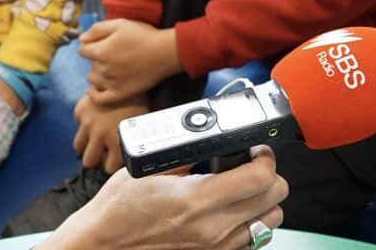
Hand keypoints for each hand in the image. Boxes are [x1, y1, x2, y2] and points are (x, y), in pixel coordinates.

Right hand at [38, 145, 287, 249]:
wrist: (100, 246)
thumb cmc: (117, 210)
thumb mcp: (149, 169)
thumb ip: (186, 153)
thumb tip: (212, 137)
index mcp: (196, 201)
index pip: (261, 178)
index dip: (265, 157)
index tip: (256, 149)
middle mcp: (213, 228)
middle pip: (274, 199)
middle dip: (269, 176)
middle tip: (251, 164)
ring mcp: (216, 248)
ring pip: (270, 221)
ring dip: (264, 201)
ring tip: (244, 187)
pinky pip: (252, 239)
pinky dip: (252, 222)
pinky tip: (233, 209)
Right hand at [73, 92, 148, 173]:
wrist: (128, 74)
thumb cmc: (141, 99)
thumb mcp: (144, 121)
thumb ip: (140, 137)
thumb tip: (151, 149)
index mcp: (118, 141)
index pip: (109, 168)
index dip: (112, 165)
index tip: (114, 161)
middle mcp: (100, 135)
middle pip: (88, 161)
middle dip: (95, 159)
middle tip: (101, 153)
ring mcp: (88, 123)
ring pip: (78, 145)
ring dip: (86, 143)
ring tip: (94, 138)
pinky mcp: (80, 110)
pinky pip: (78, 123)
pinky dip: (84, 122)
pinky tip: (94, 116)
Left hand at [79, 19, 182, 103]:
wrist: (164, 53)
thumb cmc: (143, 36)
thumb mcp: (119, 24)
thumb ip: (97, 29)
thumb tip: (81, 38)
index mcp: (100, 51)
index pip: (83, 50)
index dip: (90, 44)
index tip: (101, 43)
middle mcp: (102, 69)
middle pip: (89, 63)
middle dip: (97, 57)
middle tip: (113, 53)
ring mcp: (110, 83)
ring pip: (92, 79)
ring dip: (97, 73)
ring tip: (110, 68)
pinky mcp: (120, 94)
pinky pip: (99, 98)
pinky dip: (94, 94)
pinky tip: (95, 89)